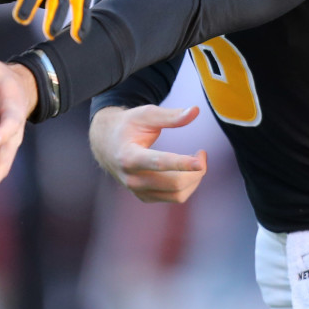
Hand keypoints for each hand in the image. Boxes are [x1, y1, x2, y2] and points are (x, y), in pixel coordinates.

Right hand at [89, 105, 207, 202]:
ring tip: (197, 161)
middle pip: (174, 183)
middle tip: (202, 153)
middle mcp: (132, 179)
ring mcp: (137, 190)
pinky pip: (174, 197)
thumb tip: (195, 111)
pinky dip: (187, 185)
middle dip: (195, 171)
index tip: (201, 161)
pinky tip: (186, 170)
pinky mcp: (144, 197)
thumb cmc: (128, 125)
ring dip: (194, 179)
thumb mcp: (145, 115)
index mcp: (129, 156)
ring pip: (177, 194)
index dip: (182, 163)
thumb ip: (171, 116)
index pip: (159, 163)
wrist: (105, 142)